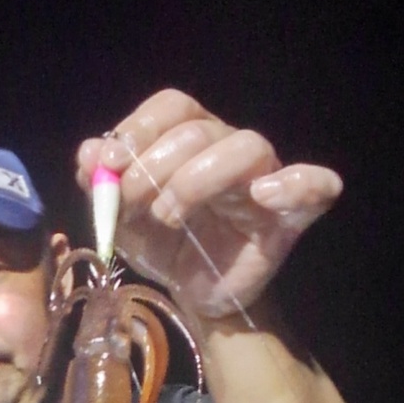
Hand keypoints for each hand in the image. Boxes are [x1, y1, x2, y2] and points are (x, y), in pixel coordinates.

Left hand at [77, 89, 341, 321]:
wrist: (196, 295)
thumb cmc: (167, 246)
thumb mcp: (123, 220)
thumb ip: (103, 186)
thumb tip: (88, 154)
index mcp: (191, 139)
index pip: (172, 107)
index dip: (138, 128)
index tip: (108, 165)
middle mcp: (229, 148)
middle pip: (198, 131)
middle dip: (154, 166)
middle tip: (131, 203)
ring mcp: (264, 178)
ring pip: (244, 147)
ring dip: (195, 179)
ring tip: (167, 218)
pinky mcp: (290, 215)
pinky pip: (315, 185)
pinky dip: (296, 183)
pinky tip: (264, 196)